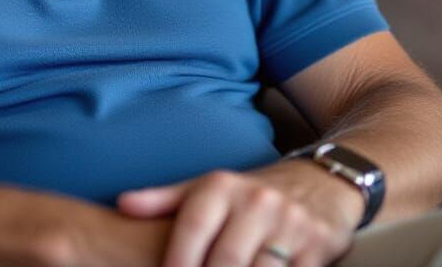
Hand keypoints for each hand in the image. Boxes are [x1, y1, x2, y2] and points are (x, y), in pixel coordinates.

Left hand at [116, 160, 363, 266]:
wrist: (320, 182)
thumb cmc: (249, 194)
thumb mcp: (206, 189)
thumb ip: (164, 200)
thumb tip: (122, 204)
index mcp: (222, 186)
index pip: (193, 226)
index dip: (178, 259)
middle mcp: (256, 201)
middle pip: (225, 259)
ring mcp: (290, 224)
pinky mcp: (318, 247)